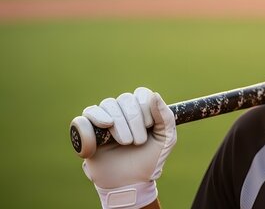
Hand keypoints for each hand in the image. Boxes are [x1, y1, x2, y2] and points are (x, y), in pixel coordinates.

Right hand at [81, 87, 175, 208]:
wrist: (129, 182)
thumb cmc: (149, 160)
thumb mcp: (166, 139)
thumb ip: (166, 117)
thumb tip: (154, 95)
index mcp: (141, 110)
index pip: (141, 94)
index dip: (145, 107)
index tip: (149, 126)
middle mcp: (122, 110)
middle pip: (125, 98)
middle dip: (133, 119)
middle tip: (137, 141)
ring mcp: (104, 118)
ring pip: (108, 104)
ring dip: (119, 123)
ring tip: (125, 142)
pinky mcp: (88, 130)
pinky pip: (87, 114)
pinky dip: (95, 117)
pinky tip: (105, 126)